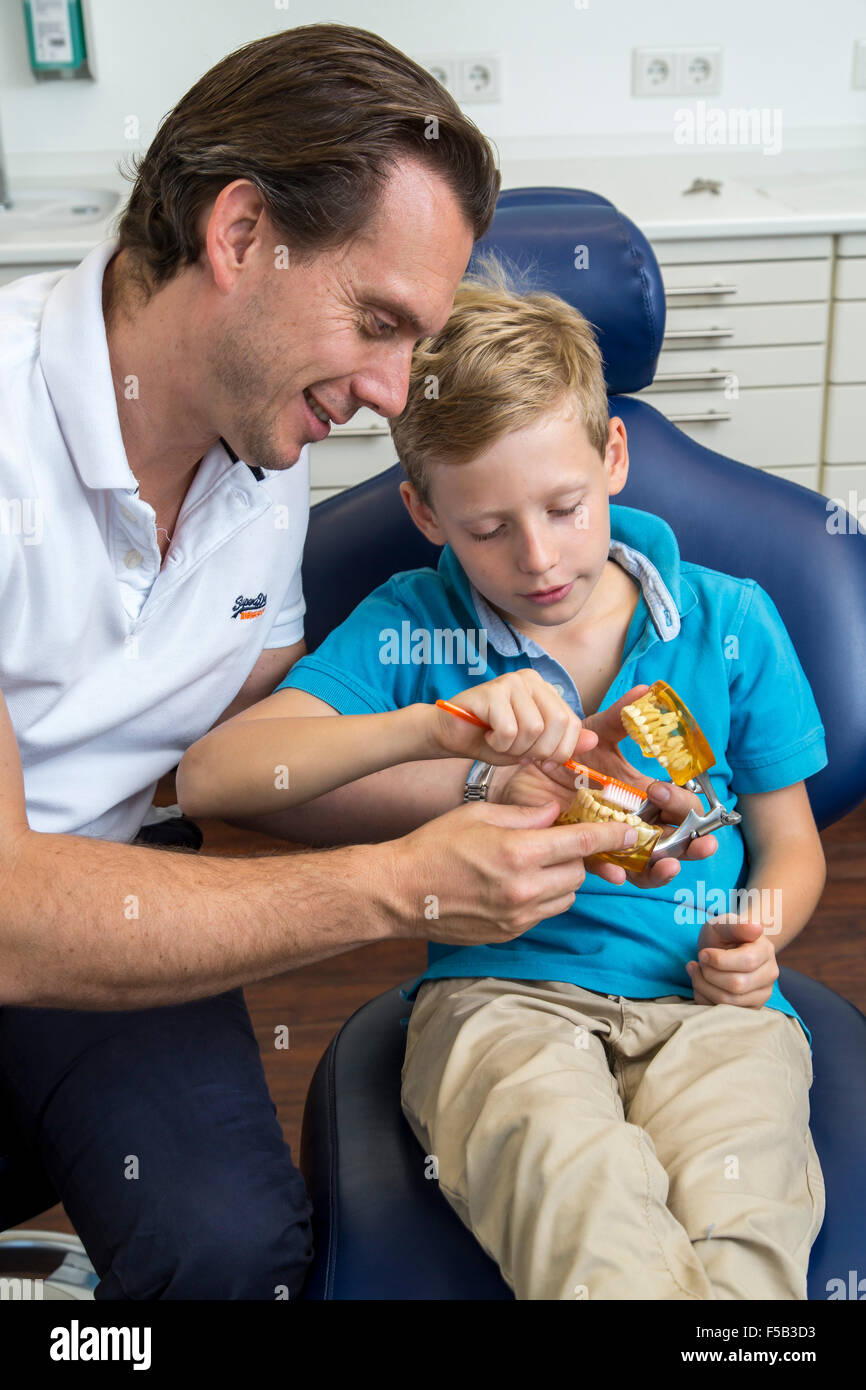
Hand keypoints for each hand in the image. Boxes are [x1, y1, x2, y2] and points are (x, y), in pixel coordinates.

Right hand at [390, 797, 642, 946]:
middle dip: (575, 856)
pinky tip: (517, 883)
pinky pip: (545, 913)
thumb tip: (557, 814)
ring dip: (561, 879)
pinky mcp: (510, 932)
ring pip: (567, 896)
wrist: (400, 892)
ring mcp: (518, 916)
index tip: (632, 833)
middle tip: (554, 842)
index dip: (612, 836)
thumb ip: (525, 815)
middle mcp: (524, 889)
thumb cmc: (434, 846)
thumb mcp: (479, 814)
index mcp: (518, 852)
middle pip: (579, 872)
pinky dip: (543, 897)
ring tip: (534, 864)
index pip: (582, 842)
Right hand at [427, 669, 596, 767]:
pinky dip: (498, 744)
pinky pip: (509, 729)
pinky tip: (487, 736)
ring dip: (515, 748)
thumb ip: (563, 744)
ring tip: (500, 741)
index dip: (560, 750)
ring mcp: (511, 681)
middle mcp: (531, 680)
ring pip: (533, 728)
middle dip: (539, 749)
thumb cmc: (491, 740)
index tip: (542, 760)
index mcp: (546, 690)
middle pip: (556, 722)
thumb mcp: (533, 748)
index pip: (572, 722)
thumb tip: (594, 741)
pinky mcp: (491, 690)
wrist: (451, 735)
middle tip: (517, 750)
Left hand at [575, 685, 719, 873]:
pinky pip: (605, 869)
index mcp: (643, 792)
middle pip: (676, 840)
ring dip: (663, 869)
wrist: (524, 765)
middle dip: (695, 843)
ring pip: (648, 864)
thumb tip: (647, 690)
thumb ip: (621, 715)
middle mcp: (634, 819)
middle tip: (700, 841)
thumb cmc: (565, 748)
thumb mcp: (595, 731)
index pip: (681, 806)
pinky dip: (615, 873)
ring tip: (669, 866)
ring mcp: (612, 837)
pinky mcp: (585, 849)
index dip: (683, 803)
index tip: (658, 788)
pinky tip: (618, 873)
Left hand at [686, 913, 779, 1006]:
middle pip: (736, 985)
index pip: (746, 962)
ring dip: (703, 985)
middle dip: (709, 974)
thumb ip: (736, 925)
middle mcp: (769, 975)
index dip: (718, 960)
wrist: (724, 949)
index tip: (703, 953)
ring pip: (728, 1001)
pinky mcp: (749, 1009)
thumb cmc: (723, 936)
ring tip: (697, 970)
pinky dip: (704, 997)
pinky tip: (701, 983)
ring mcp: (762, 994)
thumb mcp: (723, 923)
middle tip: (700, 962)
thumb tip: (757, 928)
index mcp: (766, 950)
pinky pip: (721, 1011)